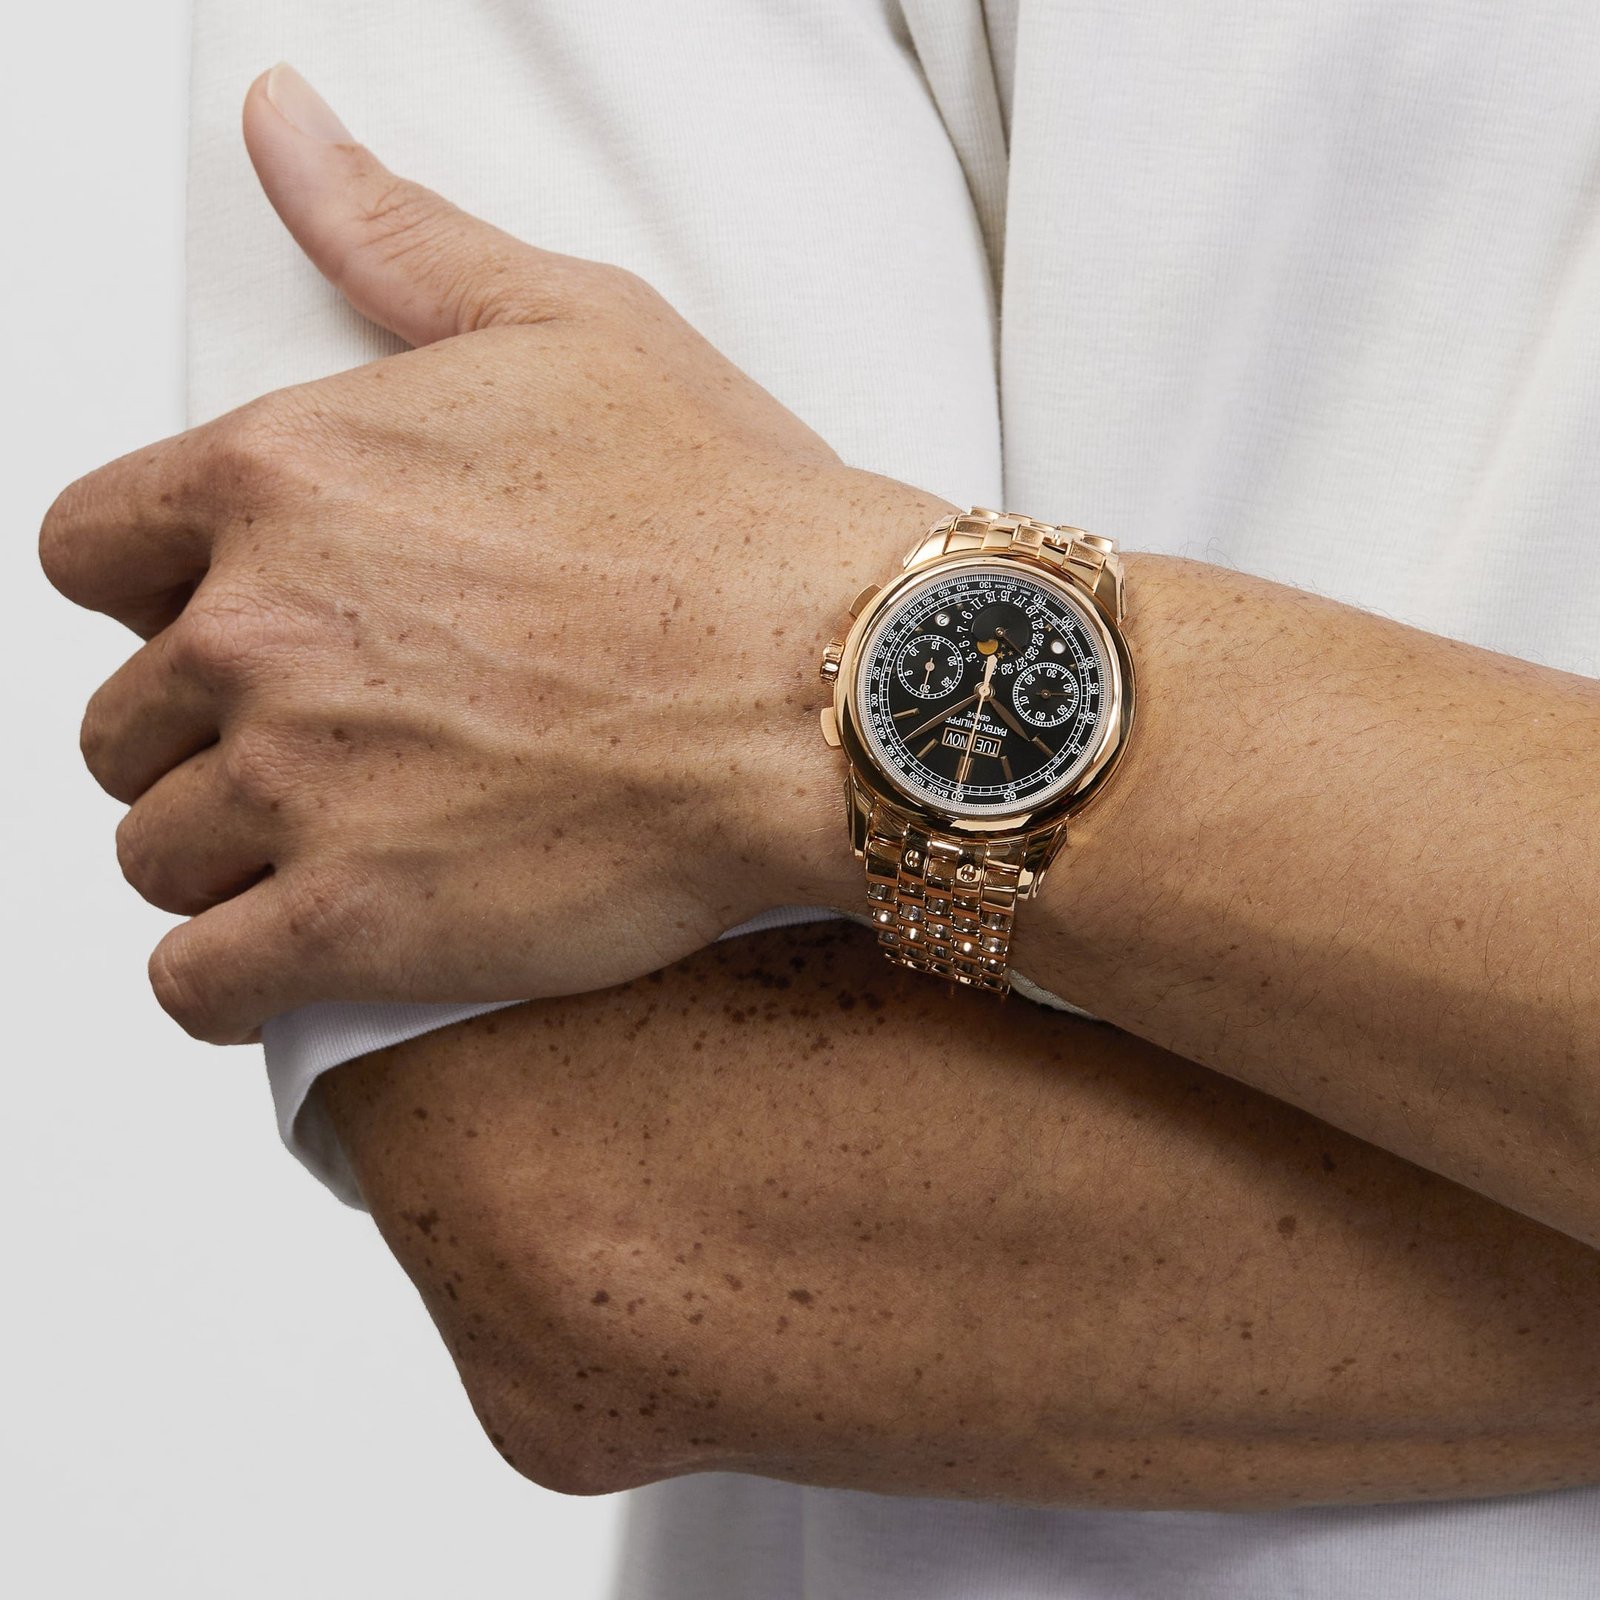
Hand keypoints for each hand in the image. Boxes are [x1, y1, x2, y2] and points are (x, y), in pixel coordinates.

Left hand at [40, 63, 946, 1042]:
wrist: (842, 686)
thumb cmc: (735, 519)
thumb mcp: (569, 324)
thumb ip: (395, 236)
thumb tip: (283, 126)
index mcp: (283, 476)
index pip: (90, 550)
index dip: (155, 595)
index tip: (234, 620)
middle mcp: (262, 628)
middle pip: (124, 715)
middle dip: (200, 733)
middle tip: (316, 745)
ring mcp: (303, 784)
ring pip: (155, 846)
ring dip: (219, 851)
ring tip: (326, 843)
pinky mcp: (360, 923)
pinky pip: (200, 980)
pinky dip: (227, 979)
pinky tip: (292, 951)